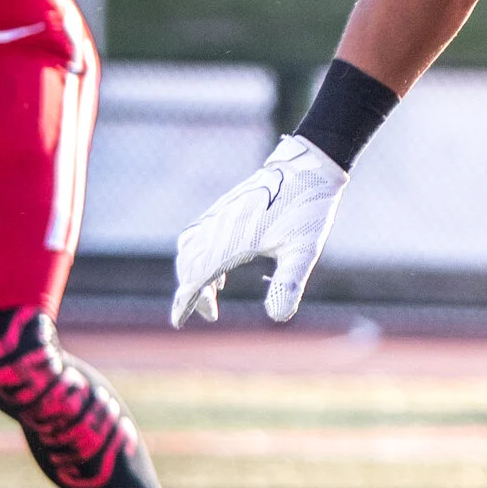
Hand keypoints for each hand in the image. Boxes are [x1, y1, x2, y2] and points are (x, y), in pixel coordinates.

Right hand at [172, 134, 347, 326]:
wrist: (308, 166)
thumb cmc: (307, 208)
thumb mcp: (303, 250)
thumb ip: (288, 284)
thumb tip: (278, 317)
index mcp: (233, 239)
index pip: (197, 276)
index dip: (186, 301)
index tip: (178, 321)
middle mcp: (219, 226)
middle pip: (189, 264)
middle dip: (191, 291)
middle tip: (210, 314)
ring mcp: (220, 214)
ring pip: (190, 247)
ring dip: (192, 272)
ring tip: (210, 295)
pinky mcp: (225, 206)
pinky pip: (199, 233)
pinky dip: (198, 254)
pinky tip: (219, 270)